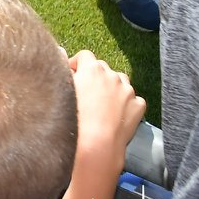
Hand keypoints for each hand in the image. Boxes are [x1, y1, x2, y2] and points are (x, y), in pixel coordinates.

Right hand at [69, 50, 145, 167]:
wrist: (96, 146)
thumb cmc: (73, 120)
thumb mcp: (61, 90)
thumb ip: (62, 68)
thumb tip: (61, 52)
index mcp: (93, 68)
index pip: (85, 56)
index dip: (77, 65)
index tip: (72, 75)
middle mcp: (112, 75)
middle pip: (103, 68)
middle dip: (95, 77)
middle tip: (84, 94)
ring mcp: (128, 90)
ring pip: (120, 82)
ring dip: (112, 88)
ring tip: (101, 105)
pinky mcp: (138, 106)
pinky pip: (132, 100)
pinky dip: (125, 104)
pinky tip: (114, 116)